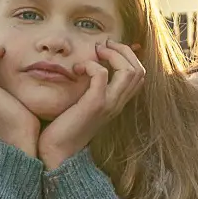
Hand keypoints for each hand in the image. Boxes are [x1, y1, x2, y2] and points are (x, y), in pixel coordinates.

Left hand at [38, 41, 144, 169]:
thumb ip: (91, 90)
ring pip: (129, 70)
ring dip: (112, 54)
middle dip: (123, 50)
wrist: (57, 153)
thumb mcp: (84, 105)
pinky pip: (102, 75)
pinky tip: (78, 68)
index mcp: (118, 102)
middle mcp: (118, 103)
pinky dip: (92, 65)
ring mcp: (109, 104)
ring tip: (96, 52)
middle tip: (103, 45)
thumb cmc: (65, 128)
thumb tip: (87, 70)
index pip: (140, 74)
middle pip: (139, 69)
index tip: (108, 48)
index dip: (128, 56)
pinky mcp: (95, 105)